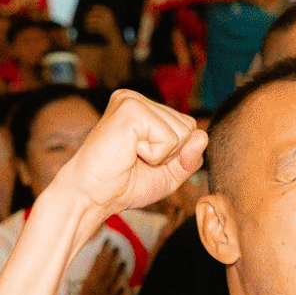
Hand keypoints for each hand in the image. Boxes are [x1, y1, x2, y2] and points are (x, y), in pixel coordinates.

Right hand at [52, 88, 205, 218]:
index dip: (176, 153)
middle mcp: (136, 99)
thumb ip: (190, 157)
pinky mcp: (131, 109)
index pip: (188, 126)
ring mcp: (133, 101)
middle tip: (136, 160)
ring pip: (182, 132)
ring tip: (132, 156)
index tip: (144, 161)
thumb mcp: (168, 174)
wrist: (92, 196)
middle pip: (188, 127)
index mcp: (143, 108)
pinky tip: (129, 153)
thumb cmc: (124, 185)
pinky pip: (170, 138)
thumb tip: (203, 136)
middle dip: (170, 154)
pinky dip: (155, 155)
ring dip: (161, 155)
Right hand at [74, 243, 128, 294]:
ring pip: (109, 281)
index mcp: (90, 280)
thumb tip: (98, 256)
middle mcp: (95, 286)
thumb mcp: (88, 283)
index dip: (103, 252)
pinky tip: (122, 287)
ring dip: (116, 271)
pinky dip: (116, 293)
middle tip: (116, 247)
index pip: (97, 263)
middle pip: (103, 269)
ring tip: (123, 261)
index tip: (108, 242)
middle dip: (110, 258)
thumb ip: (94, 271)